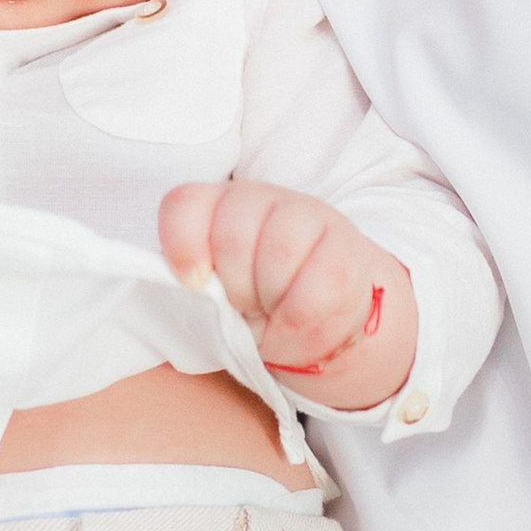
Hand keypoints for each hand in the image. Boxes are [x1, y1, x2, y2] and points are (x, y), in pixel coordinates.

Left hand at [161, 181, 416, 411]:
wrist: (322, 316)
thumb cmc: (255, 310)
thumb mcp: (216, 303)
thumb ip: (200, 292)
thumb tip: (201, 294)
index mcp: (213, 209)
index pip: (184, 205)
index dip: (182, 244)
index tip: (192, 283)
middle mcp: (259, 200)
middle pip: (233, 237)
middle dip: (237, 291)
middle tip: (249, 310)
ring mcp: (307, 215)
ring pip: (280, 251)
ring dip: (274, 303)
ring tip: (277, 316)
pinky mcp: (348, 246)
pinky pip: (320, 289)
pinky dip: (305, 325)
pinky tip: (303, 330)